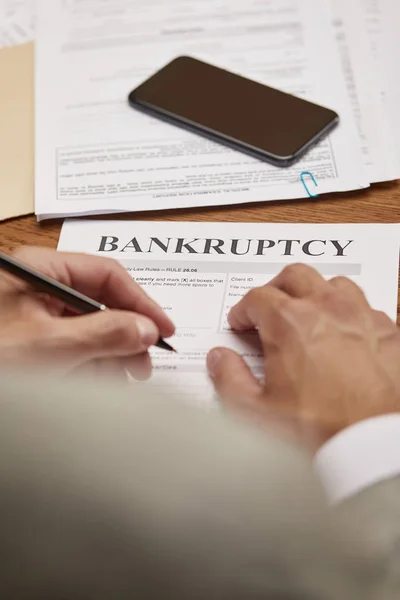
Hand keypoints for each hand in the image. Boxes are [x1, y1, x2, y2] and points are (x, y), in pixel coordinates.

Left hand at [0, 247, 174, 377]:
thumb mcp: (49, 345)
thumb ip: (104, 334)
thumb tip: (147, 329)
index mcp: (41, 270)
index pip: (107, 275)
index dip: (141, 302)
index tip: (163, 329)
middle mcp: (39, 287)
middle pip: (100, 303)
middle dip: (126, 334)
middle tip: (143, 364)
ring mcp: (33, 313)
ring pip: (87, 327)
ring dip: (109, 353)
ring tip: (122, 379)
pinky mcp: (29, 337)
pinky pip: (70, 344)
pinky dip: (88, 363)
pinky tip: (97, 380)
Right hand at [207, 265, 399, 449]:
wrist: (376, 442)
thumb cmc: (323, 428)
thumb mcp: (259, 412)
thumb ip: (230, 380)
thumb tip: (220, 359)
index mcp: (290, 322)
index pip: (256, 298)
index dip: (242, 310)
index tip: (241, 324)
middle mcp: (327, 308)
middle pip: (295, 276)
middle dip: (275, 289)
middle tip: (268, 309)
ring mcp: (361, 316)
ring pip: (334, 284)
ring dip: (315, 294)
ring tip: (307, 316)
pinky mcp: (388, 330)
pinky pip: (365, 307)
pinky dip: (348, 314)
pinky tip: (343, 335)